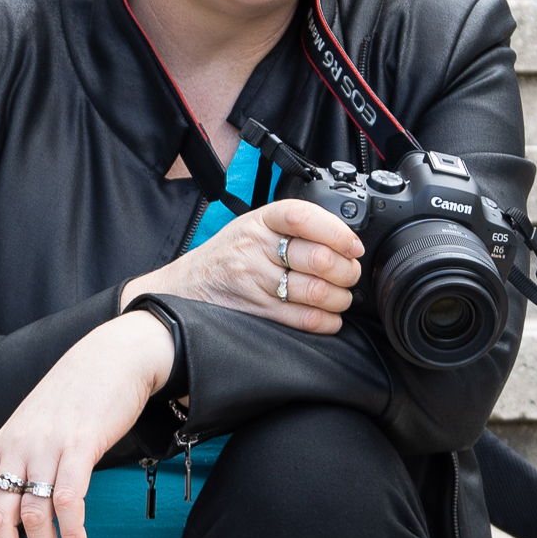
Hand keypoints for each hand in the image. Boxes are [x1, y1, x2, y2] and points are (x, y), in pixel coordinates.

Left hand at [0, 311, 174, 537]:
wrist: (111, 356)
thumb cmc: (76, 396)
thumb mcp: (34, 427)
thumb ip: (21, 462)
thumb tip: (17, 509)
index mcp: (0, 448)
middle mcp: (15, 449)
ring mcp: (46, 447)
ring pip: (34, 517)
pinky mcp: (80, 445)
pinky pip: (68, 500)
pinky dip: (71, 533)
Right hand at [119, 198, 362, 333]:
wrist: (183, 288)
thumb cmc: (225, 258)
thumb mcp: (251, 228)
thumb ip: (289, 228)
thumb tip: (342, 239)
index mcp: (259, 222)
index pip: (302, 216)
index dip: (336, 231)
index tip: (353, 245)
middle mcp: (255, 249)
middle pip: (318, 258)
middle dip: (347, 271)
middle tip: (351, 275)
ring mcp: (254, 282)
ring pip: (316, 291)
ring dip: (340, 298)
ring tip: (341, 297)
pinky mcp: (256, 312)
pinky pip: (303, 319)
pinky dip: (326, 321)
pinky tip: (329, 318)